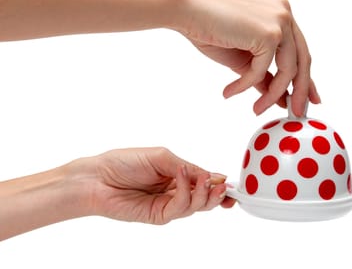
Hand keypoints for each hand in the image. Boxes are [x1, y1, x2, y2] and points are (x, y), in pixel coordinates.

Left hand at [88, 147, 234, 223]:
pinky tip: (183, 177)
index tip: (232, 183)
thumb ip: (188, 167)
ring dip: (204, 193)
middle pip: (204, 198)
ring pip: (196, 206)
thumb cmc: (124, 162)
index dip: (219, 184)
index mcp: (177, 176)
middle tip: (225, 187)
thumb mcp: (162, 157)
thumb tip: (212, 175)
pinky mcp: (158, 216)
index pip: (204, 182)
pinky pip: (180, 207)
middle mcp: (175, 191)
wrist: (97, 177)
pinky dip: (186, 192)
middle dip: (218, 194)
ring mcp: (167, 205)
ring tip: (205, 180)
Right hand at [180, 0, 320, 115]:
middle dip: (298, 92)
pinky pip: (262, 71)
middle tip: (294, 113)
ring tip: (256, 109)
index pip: (301, 52)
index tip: (309, 100)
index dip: (306, 80)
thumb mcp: (244, 58)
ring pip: (288, 70)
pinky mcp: (269, 33)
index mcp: (281, 15)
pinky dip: (246, 85)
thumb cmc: (210, 29)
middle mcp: (285, 13)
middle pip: (302, 61)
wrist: (188, 12)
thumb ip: (263, 74)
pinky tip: (231, 91)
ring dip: (271, 95)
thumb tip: (277, 97)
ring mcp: (279, 21)